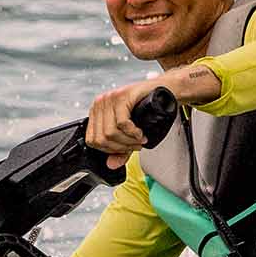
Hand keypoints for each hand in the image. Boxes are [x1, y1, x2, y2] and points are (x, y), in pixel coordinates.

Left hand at [87, 61, 218, 154]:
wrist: (162, 92)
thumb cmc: (145, 110)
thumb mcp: (129, 134)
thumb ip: (119, 150)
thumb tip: (111, 164)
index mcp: (96, 113)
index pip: (92, 141)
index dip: (109, 150)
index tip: (124, 150)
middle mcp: (99, 104)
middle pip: (101, 138)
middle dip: (120, 148)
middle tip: (135, 146)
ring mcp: (109, 99)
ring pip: (110, 132)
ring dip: (128, 141)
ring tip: (139, 139)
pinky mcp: (121, 96)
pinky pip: (122, 123)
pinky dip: (133, 133)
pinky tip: (140, 132)